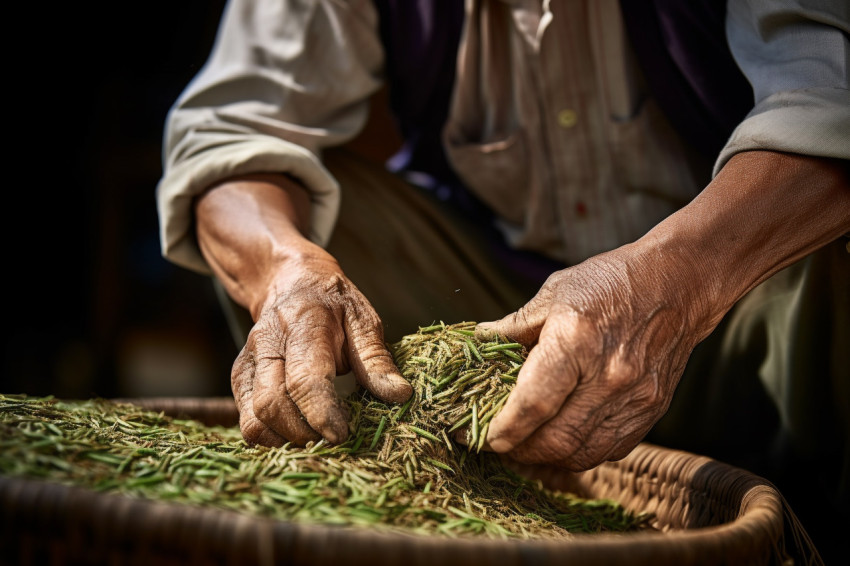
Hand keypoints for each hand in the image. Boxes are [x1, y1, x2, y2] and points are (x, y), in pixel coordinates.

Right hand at [232, 254, 412, 446]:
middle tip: (335, 438)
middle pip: (272, 405)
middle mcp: (267, 344)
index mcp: (303, 325)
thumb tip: (400, 396)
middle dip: (305, 433)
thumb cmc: (334, 305)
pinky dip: (273, 438)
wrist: (292, 284)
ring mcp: (248, 362)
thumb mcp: (364, 320)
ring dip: (287, 440)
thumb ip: (377, 360)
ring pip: (255, 419)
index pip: (305, 379)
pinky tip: (299, 432)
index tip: (342, 434)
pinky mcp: (239, 379)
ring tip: (318, 436)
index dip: (322, 413)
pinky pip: (248, 422)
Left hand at [478, 244, 713, 470]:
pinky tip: (563, 438)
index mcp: (575, 341)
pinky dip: (580, 452)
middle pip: (556, 439)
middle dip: (520, 450)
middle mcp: (608, 376)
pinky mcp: (651, 411)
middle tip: (500, 444)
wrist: (678, 284)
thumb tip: (479, 342)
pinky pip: (609, 450)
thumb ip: (515, 325)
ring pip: (582, 453)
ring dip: (548, 457)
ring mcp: (634, 398)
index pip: (533, 404)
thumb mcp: (555, 292)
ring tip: (526, 445)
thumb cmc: (611, 282)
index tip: (484, 437)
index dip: (504, 429)